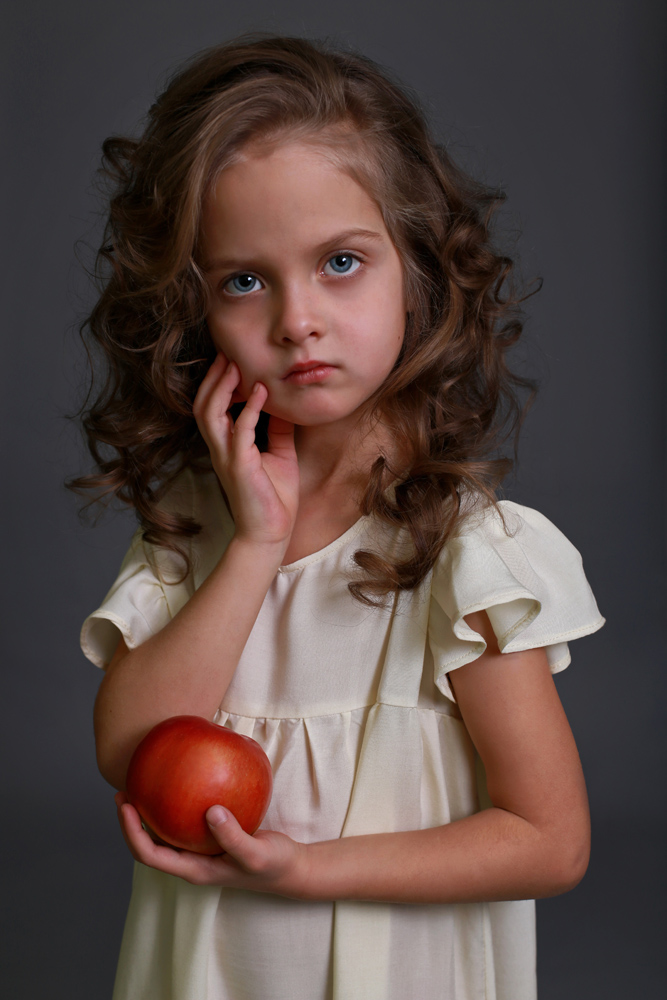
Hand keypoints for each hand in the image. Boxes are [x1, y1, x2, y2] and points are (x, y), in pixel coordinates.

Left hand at [114, 792, 309, 897]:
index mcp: (193, 870)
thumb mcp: (256, 853)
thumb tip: (211, 811)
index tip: (126, 806)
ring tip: (141, 784)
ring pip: (164, 833)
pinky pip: (185, 819)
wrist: (291, 868)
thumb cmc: (272, 865)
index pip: (150, 855)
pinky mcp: (210, 837)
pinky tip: (181, 779)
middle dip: (130, 821)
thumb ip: (234, 837)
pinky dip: (176, 802)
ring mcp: (199, 850)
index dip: (132, 832)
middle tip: (123, 790)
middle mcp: (190, 861)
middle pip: (148, 844)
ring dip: (148, 813)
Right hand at [192, 354, 298, 547]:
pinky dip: (249, 409)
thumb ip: (276, 428)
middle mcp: (220, 448)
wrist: (271, 532)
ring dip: (221, 387)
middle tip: (226, 353)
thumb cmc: (274, 496)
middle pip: (202, 405)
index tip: (230, 359)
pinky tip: (260, 391)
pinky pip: (240, 431)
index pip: (211, 407)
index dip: (216, 382)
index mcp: (226, 445)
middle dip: (212, 378)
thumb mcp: (279, 453)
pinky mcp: (239, 467)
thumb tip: (282, 402)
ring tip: (236, 365)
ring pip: (210, 414)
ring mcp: (226, 457)